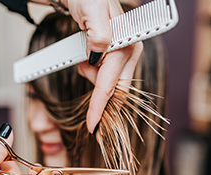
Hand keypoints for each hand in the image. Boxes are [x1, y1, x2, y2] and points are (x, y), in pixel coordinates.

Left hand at [64, 0, 142, 132]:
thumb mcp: (92, 11)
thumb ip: (100, 35)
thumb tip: (99, 54)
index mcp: (126, 46)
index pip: (110, 86)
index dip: (100, 108)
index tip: (93, 127)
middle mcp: (128, 53)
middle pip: (115, 91)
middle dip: (101, 103)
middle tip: (90, 108)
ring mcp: (123, 56)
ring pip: (108, 84)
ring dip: (91, 78)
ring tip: (82, 57)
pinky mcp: (114, 56)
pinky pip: (105, 77)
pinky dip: (93, 75)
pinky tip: (87, 60)